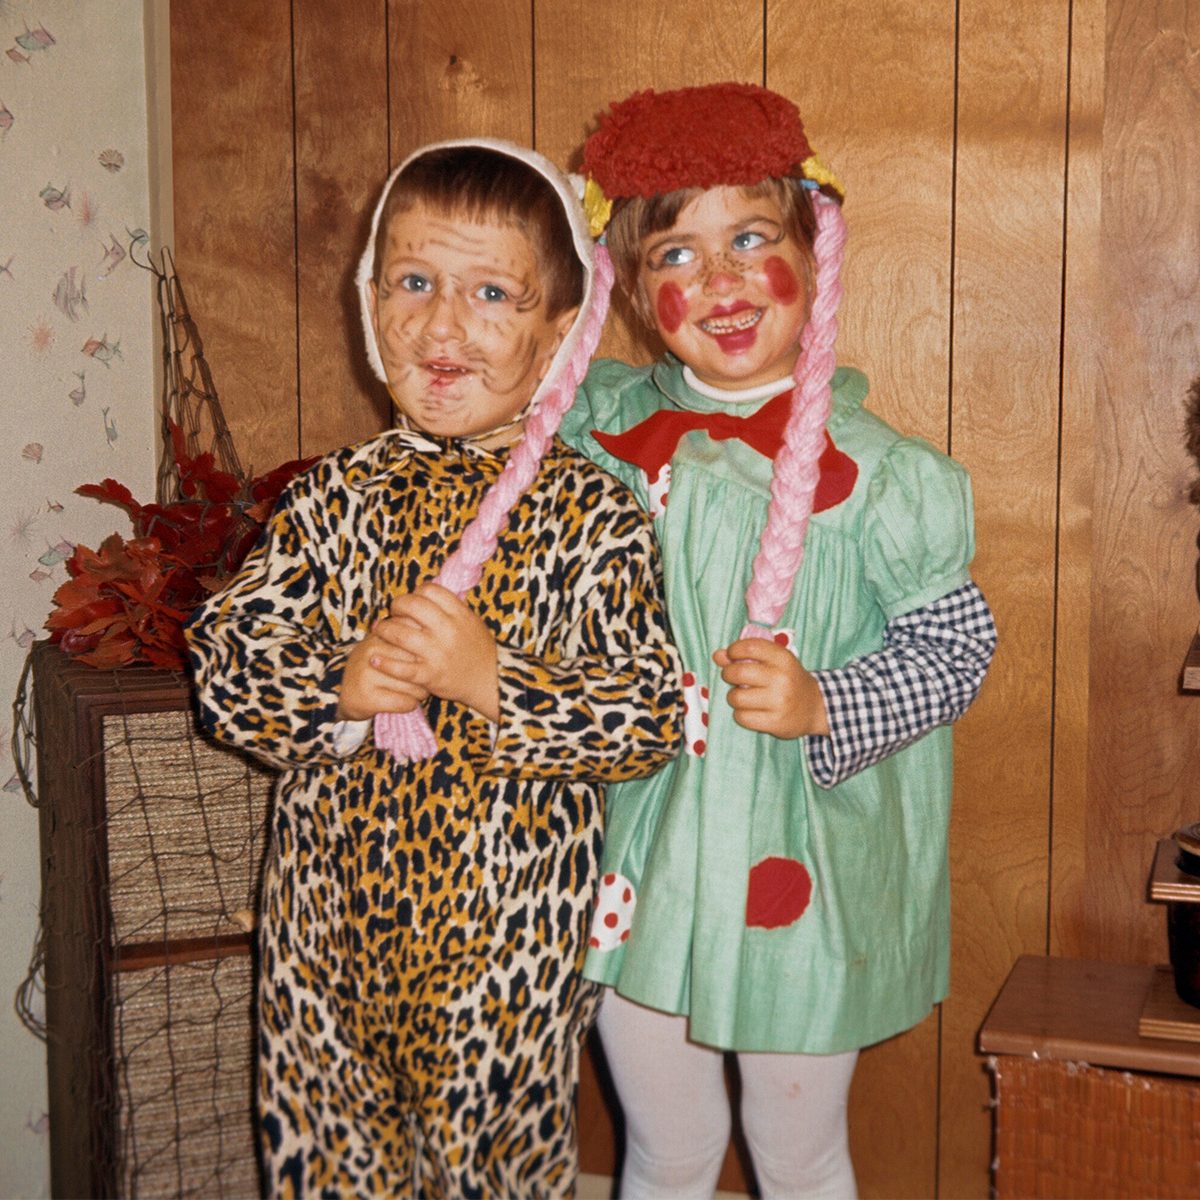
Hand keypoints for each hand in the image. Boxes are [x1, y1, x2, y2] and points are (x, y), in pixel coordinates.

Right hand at [337, 621, 429, 720]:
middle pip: (418, 664)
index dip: (426, 655)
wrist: (340, 692)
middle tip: (423, 680)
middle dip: (426, 675)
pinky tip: (404, 702)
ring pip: (414, 686)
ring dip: (419, 693)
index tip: (425, 661)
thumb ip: (403, 634)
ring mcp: (368, 676)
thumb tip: (430, 626)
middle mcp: (372, 653)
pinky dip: (409, 705)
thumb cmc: (371, 666)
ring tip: (414, 692)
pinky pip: (405, 702)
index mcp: (379, 636)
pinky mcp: (369, 698)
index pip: (415, 642)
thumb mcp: (383, 645)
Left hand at [386, 584, 499, 721]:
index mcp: (459, 614)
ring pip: (400, 633)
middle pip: (411, 605)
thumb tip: (424, 592)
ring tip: (380, 631)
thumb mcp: (471, 621)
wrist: (490, 681)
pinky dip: (385, 663)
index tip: (412, 601)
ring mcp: (438, 653)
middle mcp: (448, 630)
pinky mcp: (430, 675)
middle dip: (396, 605)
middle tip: (393, 612)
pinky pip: (401, 667)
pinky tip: (375, 659)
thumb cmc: (479, 650)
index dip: (415, 592)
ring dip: (384, 630)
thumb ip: (451, 607)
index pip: (429, 590)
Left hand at [713, 638, 829, 738]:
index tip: (732, 655)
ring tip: (743, 697)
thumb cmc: (789, 680)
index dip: (734, 650)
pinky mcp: (775, 722)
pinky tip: (750, 711)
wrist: (815, 707)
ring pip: (736, 697)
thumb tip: (718, 655)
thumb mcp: (775, 663)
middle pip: (738, 672)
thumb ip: (746, 656)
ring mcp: (779, 702)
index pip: (750, 647)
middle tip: (733, 677)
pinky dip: (740, 714)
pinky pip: (742, 717)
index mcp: (783, 659)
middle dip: (728, 674)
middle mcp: (782, 678)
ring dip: (734, 697)